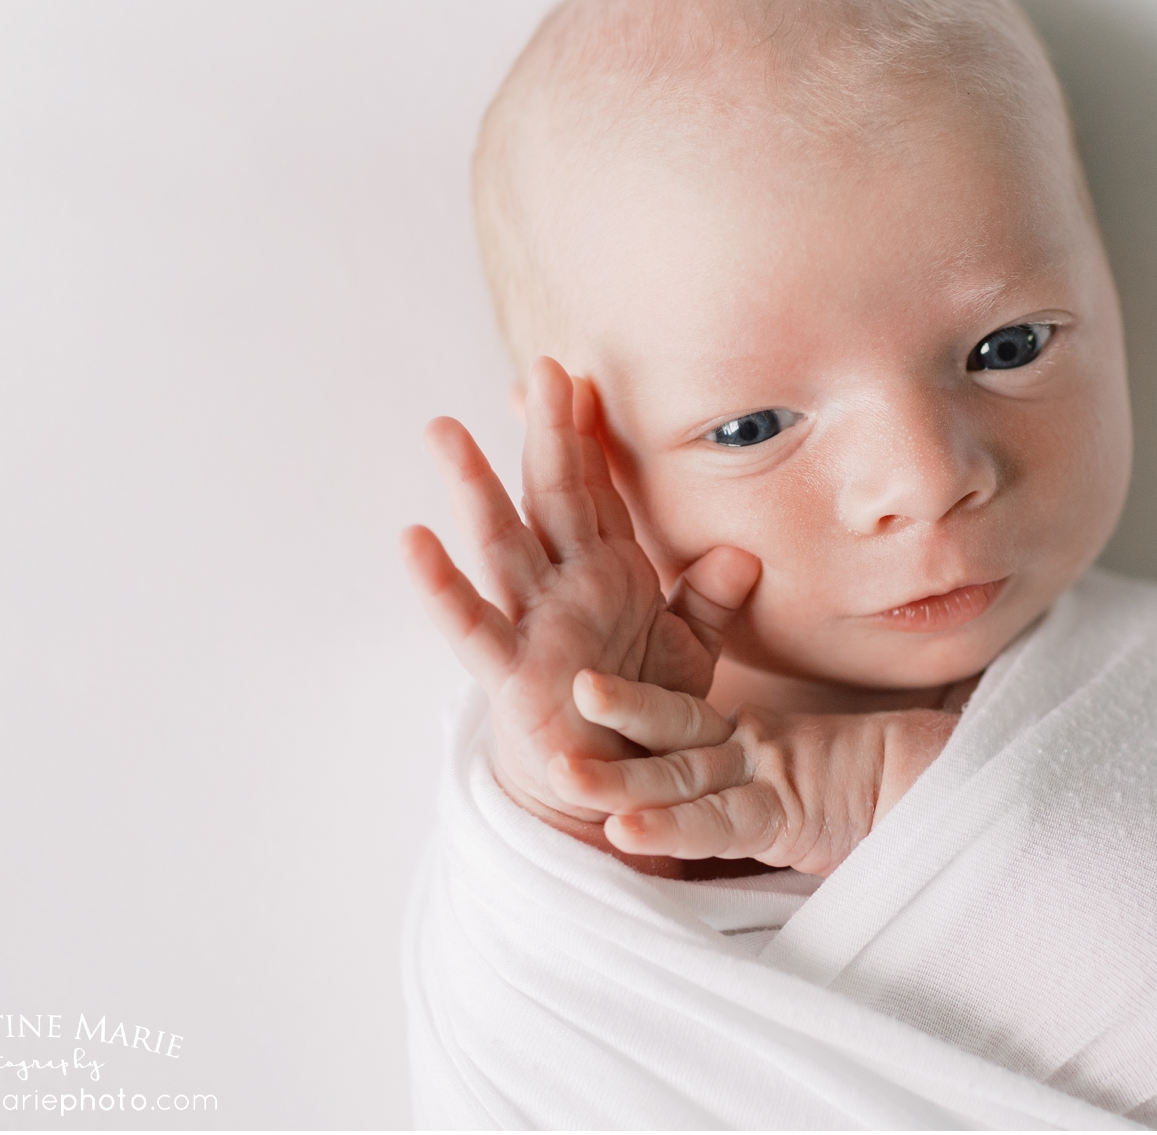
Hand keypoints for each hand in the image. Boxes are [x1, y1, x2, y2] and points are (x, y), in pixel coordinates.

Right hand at [400, 356, 761, 837]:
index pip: (598, 488)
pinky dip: (442, 585)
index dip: (591, 434)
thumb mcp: (690, 653)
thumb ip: (711, 602)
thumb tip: (743, 552)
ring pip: (502, 541)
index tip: (582, 376)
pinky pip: (472, 623)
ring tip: (445, 429)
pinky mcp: (511, 671)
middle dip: (548, 431)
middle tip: (542, 366)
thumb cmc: (640, 713)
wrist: (611, 789)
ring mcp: (533, 622)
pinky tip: (413, 539)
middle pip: (554, 494)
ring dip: (475, 486)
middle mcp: (565, 585)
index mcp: (608, 571)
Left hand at [548, 669, 957, 876]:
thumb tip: (734, 797)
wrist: (960, 787)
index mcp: (755, 744)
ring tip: (560, 771)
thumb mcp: (819, 788)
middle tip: (553, 707)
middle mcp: (751, 752)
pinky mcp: (785, 809)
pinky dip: (671, 829)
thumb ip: (773, 788)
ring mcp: (766, 776)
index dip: (631, 711)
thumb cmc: (895, 787)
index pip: (683, 726)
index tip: (574, 698)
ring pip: (679, 773)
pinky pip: (719, 823)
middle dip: (610, 721)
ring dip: (617, 777)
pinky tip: (624, 832)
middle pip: (668, 734)